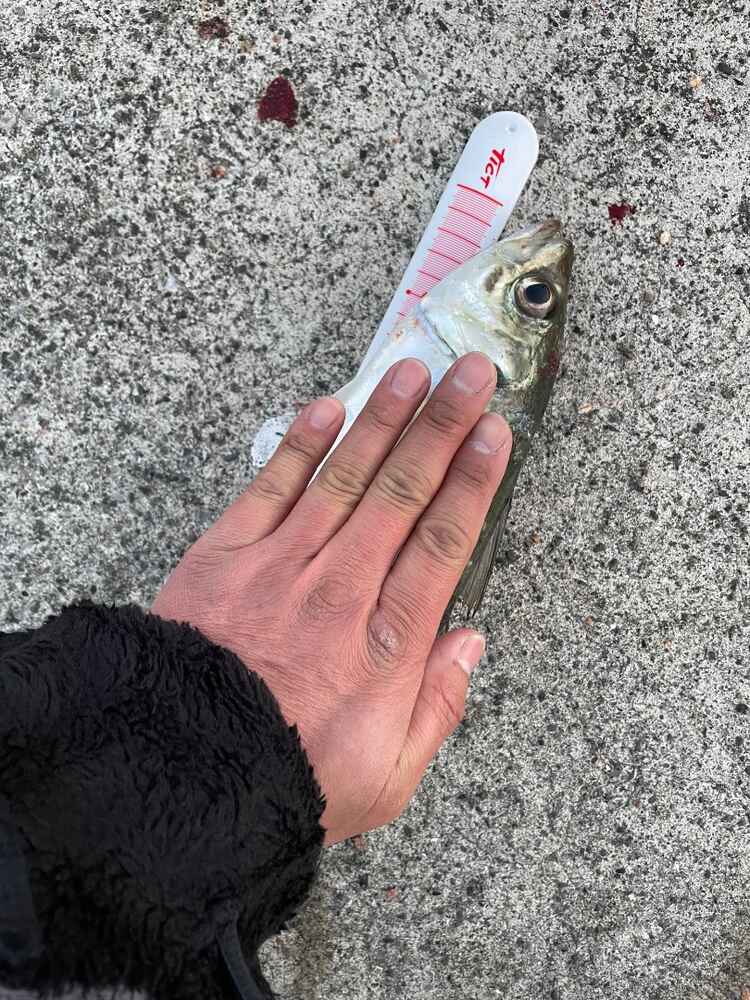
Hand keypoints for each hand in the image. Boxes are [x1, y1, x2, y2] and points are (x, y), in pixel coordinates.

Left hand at [151, 352, 510, 844]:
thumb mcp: (388, 774)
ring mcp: (281, 564)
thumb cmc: (293, 778)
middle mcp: (341, 588)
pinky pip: (269, 487)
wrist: (180, 773)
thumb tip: (470, 641)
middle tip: (472, 373)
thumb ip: (438, 705)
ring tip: (413, 370)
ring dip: (381, 419)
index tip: (495, 432)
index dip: (473, 481)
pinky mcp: (226, 555)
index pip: (442, 541)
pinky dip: (299, 445)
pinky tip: (327, 407)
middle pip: (402, 492)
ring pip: (344, 478)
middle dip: (442, 426)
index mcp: (386, 641)